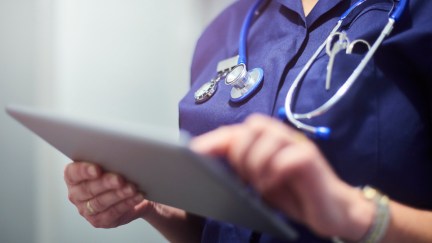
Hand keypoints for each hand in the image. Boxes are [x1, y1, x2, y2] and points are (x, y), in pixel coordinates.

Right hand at [64, 162, 152, 227]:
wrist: (134, 192)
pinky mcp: (99, 221)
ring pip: (100, 202)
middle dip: (106, 183)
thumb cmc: (118, 173)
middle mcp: (76, 194)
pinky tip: (136, 197)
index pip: (73, 173)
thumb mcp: (111, 164)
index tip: (97, 169)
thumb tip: (117, 156)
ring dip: (118, 195)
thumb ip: (108, 160)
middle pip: (88, 189)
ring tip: (131, 188)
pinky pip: (113, 213)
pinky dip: (126, 204)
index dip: (84, 171)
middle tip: (119, 179)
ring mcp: (86, 210)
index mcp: (74, 177)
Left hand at [190, 114, 373, 239]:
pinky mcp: (310, 158)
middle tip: (245, 177)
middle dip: (240, 153)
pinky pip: (286, 157)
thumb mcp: (261, 181)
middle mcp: (281, 136)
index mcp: (267, 140)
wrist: (332, 209)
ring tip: (260, 184)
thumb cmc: (293, 193)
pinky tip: (272, 186)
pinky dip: (274, 172)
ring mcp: (297, 145)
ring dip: (256, 163)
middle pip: (249, 128)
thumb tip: (211, 166)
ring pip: (265, 137)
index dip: (213, 140)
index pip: (235, 132)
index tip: (192, 152)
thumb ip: (242, 168)